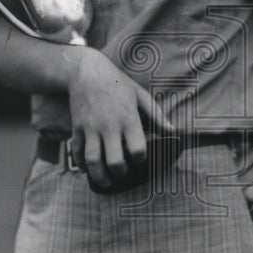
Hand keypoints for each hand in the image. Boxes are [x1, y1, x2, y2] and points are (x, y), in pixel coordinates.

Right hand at [68, 48, 174, 187]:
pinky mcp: (77, 128)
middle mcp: (109, 126)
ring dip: (99, 176)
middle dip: (120, 172)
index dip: (140, 159)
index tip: (139, 157)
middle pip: (114, 161)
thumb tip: (175, 132)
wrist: (87, 71)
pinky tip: (86, 169)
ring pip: (93, 161)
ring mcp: (91, 128)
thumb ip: (157, 116)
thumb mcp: (141, 95)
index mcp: (128, 119)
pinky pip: (77, 152)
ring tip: (105, 180)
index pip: (137, 150)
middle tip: (122, 172)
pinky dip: (80, 165)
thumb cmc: (118, 83)